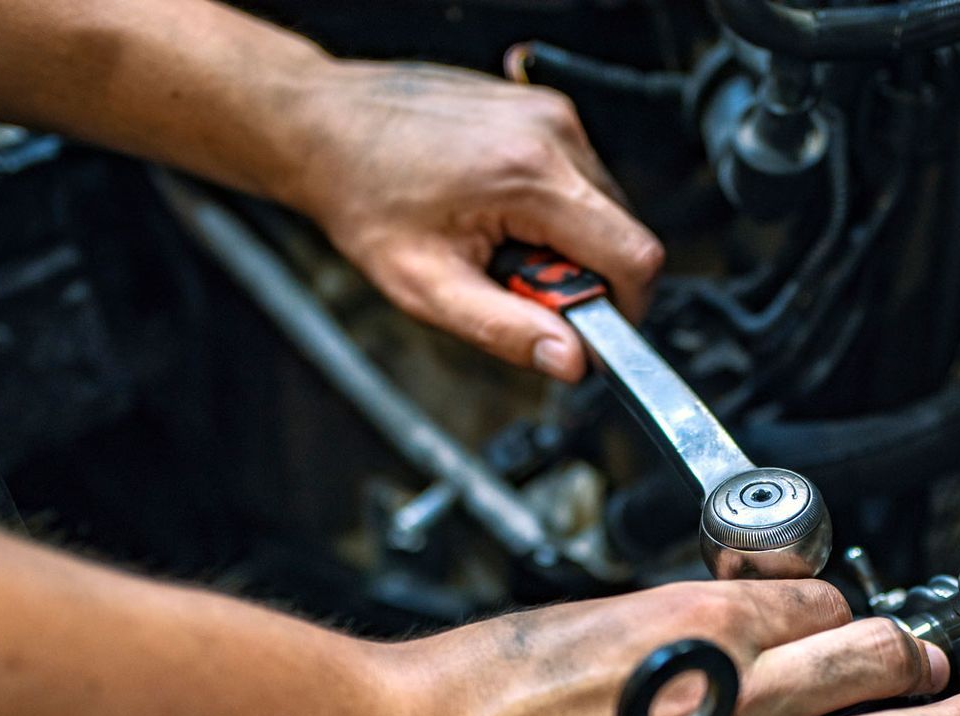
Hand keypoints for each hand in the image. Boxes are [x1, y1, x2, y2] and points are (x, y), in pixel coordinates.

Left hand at [283, 52, 661, 379]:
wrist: (325, 128)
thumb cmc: (364, 198)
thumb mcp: (427, 287)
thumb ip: (506, 331)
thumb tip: (572, 361)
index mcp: (531, 176)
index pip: (634, 257)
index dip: (623, 308)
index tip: (584, 326)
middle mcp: (551, 132)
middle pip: (623, 233)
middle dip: (583, 275)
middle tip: (515, 281)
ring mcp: (550, 114)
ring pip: (604, 207)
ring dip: (567, 242)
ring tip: (500, 241)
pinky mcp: (542, 109)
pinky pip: (580, 178)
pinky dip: (552, 209)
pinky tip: (500, 211)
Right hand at [370, 579, 959, 715]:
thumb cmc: (476, 689)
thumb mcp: (596, 616)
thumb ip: (687, 624)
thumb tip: (749, 630)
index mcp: (701, 623)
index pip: (824, 608)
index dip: (854, 615)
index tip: (868, 630)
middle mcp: (728, 700)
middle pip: (871, 673)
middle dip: (926, 670)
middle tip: (954, 674)